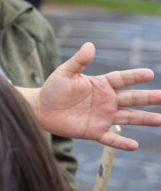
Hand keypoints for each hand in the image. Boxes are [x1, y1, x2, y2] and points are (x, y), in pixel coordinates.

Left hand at [33, 42, 160, 149]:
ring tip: (160, 120)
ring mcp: (103, 117)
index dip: (135, 77)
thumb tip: (89, 45)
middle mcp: (107, 100)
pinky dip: (122, 142)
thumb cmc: (53, 89)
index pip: (122, 79)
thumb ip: (78, 61)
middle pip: (132, 98)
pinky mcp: (94, 131)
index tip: (149, 74)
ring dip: (144, 119)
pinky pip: (111, 138)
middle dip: (148, 98)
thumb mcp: (65, 73)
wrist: (41, 110)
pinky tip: (134, 145)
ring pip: (128, 118)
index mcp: (102, 84)